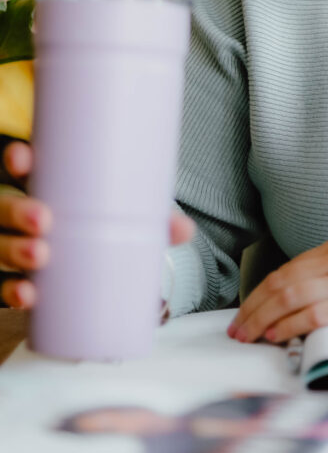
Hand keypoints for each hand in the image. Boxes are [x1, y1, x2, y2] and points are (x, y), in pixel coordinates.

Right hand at [0, 140, 195, 309]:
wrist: (100, 270)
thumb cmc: (108, 227)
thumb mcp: (129, 215)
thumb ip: (155, 220)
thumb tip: (184, 230)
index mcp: (47, 186)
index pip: (21, 166)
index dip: (16, 159)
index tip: (23, 158)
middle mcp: (23, 214)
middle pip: (4, 206)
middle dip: (16, 210)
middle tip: (44, 218)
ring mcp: (15, 245)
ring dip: (13, 250)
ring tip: (40, 255)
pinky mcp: (17, 277)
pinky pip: (3, 285)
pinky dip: (11, 290)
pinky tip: (27, 294)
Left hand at [227, 234, 327, 343]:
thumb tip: (299, 292)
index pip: (288, 267)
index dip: (260, 290)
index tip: (246, 307)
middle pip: (284, 281)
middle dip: (253, 305)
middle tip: (238, 325)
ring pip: (293, 296)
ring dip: (264, 317)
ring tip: (249, 333)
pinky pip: (317, 315)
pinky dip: (292, 325)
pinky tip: (278, 334)